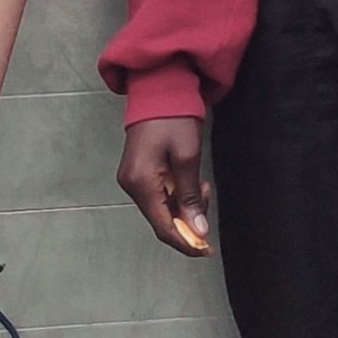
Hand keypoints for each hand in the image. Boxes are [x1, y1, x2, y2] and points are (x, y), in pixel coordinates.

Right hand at [117, 116, 212, 255]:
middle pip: (161, 220)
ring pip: (160, 209)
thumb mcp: (188, 156)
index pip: (163, 227)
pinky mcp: (137, 172)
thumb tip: (198, 230)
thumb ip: (190, 195)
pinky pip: (158, 195)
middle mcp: (131, 185)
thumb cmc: (174, 117)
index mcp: (141, 182)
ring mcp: (132, 178)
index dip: (185, 242)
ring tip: (200, 185)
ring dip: (183, 206)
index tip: (206, 249)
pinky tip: (188, 181)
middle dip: (187, 219)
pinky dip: (176, 195)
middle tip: (206, 198)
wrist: (158, 89)